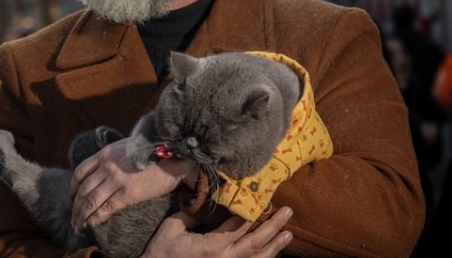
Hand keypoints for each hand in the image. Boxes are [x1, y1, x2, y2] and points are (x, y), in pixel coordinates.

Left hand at [69, 138, 195, 230]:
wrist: (174, 155)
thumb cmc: (154, 151)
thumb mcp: (127, 146)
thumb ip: (114, 156)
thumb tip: (108, 167)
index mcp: (105, 154)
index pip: (80, 172)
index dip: (73, 187)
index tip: (72, 197)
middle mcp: (107, 166)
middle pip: (82, 189)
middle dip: (75, 207)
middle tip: (73, 218)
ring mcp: (116, 180)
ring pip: (91, 201)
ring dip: (82, 216)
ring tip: (78, 226)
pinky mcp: (128, 193)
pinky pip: (106, 208)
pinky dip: (95, 218)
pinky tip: (91, 225)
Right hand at [141, 207, 293, 257]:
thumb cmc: (163, 250)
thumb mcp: (172, 227)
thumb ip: (192, 213)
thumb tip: (206, 198)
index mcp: (213, 246)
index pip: (240, 226)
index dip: (255, 211)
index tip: (266, 198)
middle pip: (256, 242)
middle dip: (274, 226)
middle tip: (288, 212)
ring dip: (275, 245)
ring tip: (289, 233)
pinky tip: (272, 252)